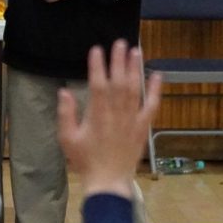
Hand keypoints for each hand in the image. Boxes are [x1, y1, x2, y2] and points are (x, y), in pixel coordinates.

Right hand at [58, 41, 161, 198]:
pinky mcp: (143, 126)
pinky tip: (157, 76)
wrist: (109, 180)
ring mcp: (132, 119)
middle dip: (119, 61)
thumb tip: (64, 91)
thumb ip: (66, 114)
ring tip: (136, 51)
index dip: (97, 66)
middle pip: (119, 82)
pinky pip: (151, 106)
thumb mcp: (67, 138)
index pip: (98, 85)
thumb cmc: (84, 159)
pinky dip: (155, 90)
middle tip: (119, 42)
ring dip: (135, 69)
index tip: (96, 49)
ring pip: (135, 90)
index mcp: (97, 116)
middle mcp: (117, 114)